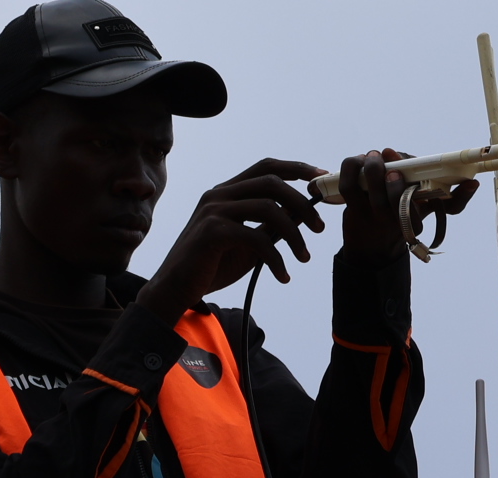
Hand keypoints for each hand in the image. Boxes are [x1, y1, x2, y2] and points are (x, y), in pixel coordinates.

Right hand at [135, 158, 327, 325]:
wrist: (176, 288)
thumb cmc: (211, 265)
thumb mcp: (248, 242)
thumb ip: (271, 226)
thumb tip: (303, 214)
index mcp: (227, 191)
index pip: (266, 167)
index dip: (296, 169)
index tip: (320, 179)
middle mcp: (219, 194)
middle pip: (272, 183)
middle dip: (303, 203)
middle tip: (320, 228)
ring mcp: (214, 211)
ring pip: (269, 208)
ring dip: (294, 235)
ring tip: (305, 258)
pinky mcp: (212, 232)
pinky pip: (257, 239)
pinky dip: (276, 259)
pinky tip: (283, 276)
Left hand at [330, 149, 479, 262]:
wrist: (369, 246)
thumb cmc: (398, 218)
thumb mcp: (422, 209)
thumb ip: (441, 192)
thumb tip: (470, 182)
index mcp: (421, 219)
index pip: (449, 207)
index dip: (461, 196)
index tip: (470, 182)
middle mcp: (401, 223)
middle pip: (405, 201)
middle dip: (399, 178)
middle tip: (392, 158)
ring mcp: (377, 218)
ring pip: (376, 193)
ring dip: (373, 169)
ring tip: (372, 156)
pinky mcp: (355, 212)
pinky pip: (350, 187)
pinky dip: (351, 168)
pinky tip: (356, 162)